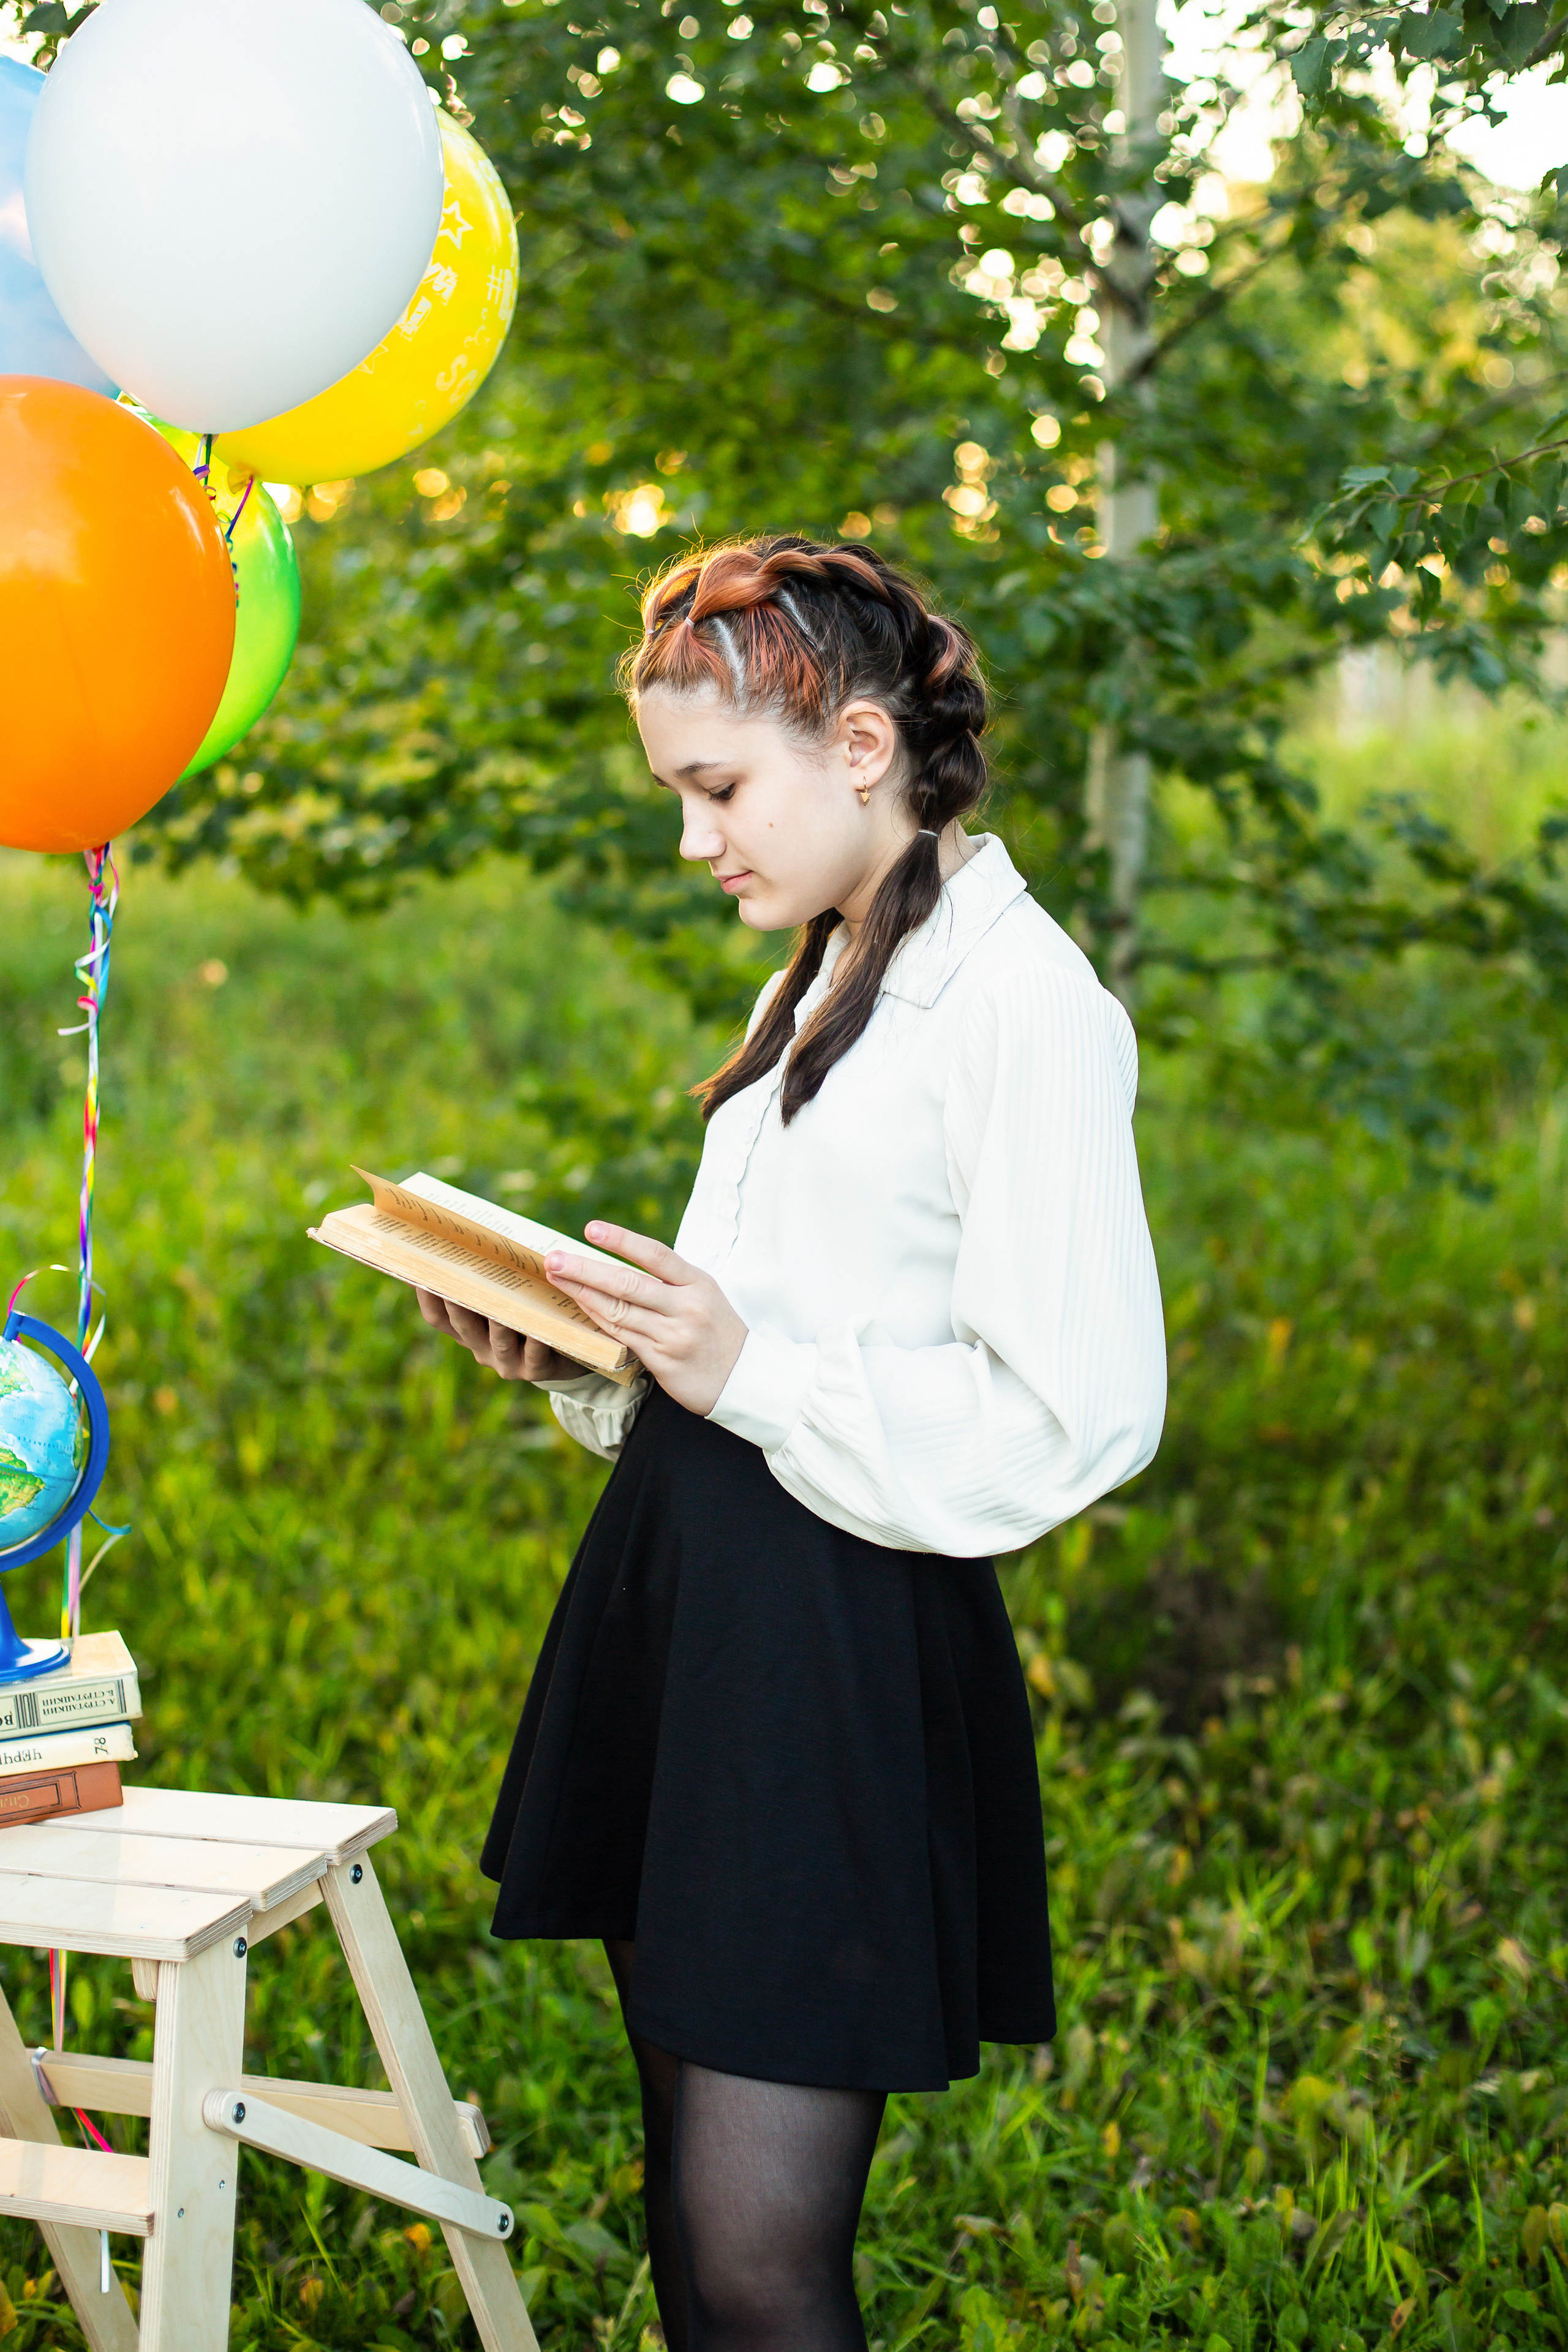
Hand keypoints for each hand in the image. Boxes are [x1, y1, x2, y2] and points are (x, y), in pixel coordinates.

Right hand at [413, 1288, 589, 1383]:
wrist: (567, 1352)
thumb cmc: (529, 1314)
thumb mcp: (506, 1300)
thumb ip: (489, 1282)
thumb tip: (468, 1242)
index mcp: (469, 1332)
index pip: (438, 1318)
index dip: (428, 1298)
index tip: (420, 1272)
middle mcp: (482, 1349)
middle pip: (464, 1327)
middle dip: (458, 1304)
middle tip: (455, 1279)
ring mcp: (508, 1362)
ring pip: (499, 1341)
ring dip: (497, 1322)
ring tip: (499, 1301)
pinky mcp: (537, 1370)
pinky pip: (536, 1354)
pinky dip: (536, 1340)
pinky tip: (539, 1327)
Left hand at [543, 1223, 746, 1416]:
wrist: (745, 1378)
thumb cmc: (718, 1331)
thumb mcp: (704, 1296)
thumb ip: (670, 1282)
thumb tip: (620, 1264)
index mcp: (698, 1283)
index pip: (656, 1255)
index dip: (622, 1241)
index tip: (591, 1229)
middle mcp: (686, 1307)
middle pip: (628, 1283)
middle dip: (586, 1269)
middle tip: (554, 1258)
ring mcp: (674, 1335)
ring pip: (618, 1311)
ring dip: (582, 1293)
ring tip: (556, 1278)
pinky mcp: (663, 1361)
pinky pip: (622, 1336)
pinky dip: (597, 1319)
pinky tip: (579, 1306)